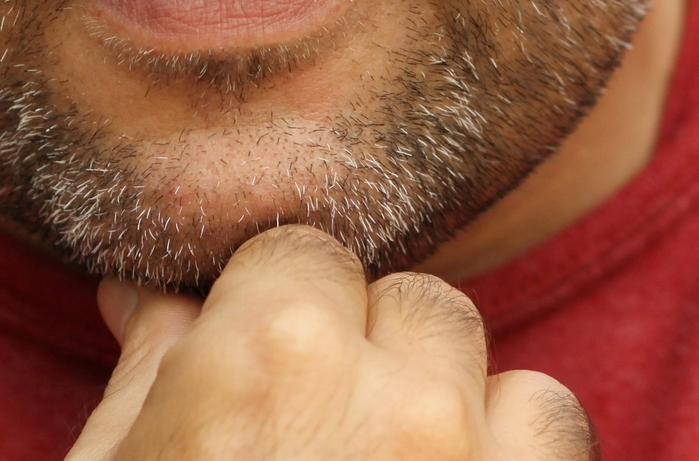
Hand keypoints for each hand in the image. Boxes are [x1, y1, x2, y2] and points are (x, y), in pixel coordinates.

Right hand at [66, 226, 595, 459]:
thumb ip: (149, 371)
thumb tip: (145, 295)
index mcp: (269, 354)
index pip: (300, 255)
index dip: (270, 314)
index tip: (253, 373)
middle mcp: (393, 396)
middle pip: (402, 301)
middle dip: (360, 350)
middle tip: (311, 435)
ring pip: (479, 355)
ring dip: (442, 397)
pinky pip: (554, 422)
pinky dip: (512, 446)